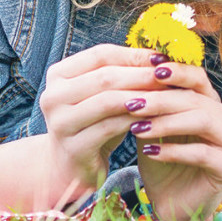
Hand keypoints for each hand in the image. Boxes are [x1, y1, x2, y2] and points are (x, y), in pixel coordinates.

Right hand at [38, 44, 164, 202]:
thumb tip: (160, 54)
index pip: (100, 55)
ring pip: (108, 101)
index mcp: (58, 75)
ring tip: (166, 94)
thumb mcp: (104, 94)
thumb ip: (122, 73)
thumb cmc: (94, 122)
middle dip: (141, 74)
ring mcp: (60, 122)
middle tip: (169, 75)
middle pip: (105, 77)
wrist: (72, 166)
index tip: (162, 57)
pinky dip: (136, 119)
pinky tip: (156, 117)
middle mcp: (52, 96)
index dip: (133, 54)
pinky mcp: (73, 146)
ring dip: (141, 95)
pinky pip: (111, 127)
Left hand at [129, 62, 221, 220]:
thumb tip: (130, 74)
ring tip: (137, 127)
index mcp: (211, 103)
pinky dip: (174, 151)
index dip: (175, 71)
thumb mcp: (152, 129)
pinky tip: (150, 152)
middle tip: (131, 103)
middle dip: (161, 100)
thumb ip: (149, 105)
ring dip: (167, 123)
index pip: (198, 78)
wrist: (171, 204)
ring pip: (202, 121)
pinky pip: (203, 153)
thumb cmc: (162, 162)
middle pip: (197, 99)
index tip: (148, 67)